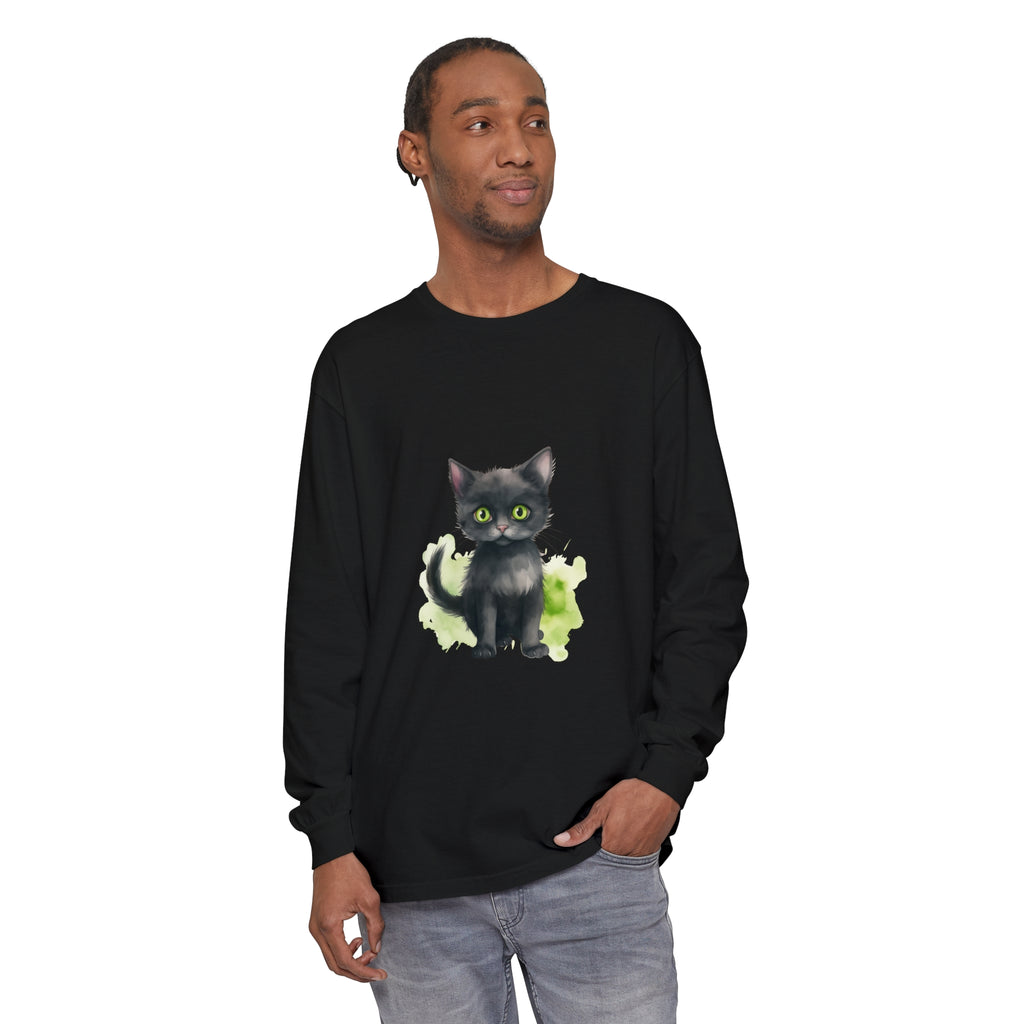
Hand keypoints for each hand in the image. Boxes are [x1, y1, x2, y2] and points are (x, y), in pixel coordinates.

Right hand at [309, 852, 387, 982]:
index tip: (380, 974)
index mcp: (328, 926)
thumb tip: (377, 948)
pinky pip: (328, 946)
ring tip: (368, 951)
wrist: (332, 855)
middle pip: (335, 966)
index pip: (345, 961)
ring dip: (349, 961)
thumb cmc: (348, 873)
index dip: (364, 972)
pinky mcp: (316, 921)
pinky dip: (342, 950)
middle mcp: (317, 930)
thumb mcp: (369, 899)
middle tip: (376, 970)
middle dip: (357, 972)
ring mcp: (314, 926)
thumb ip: (375, 926)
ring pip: (330, 957)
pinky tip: (357, 941)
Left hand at [552, 778, 680, 855]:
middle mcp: (627, 856)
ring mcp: (642, 855)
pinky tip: (629, 835)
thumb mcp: (601, 808)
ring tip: (618, 834)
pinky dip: (631, 850)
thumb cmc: (632, 795)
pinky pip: (637, 857)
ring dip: (617, 853)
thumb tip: (560, 841)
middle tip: (605, 836)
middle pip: (609, 863)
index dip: (588, 854)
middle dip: (603, 854)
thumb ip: (582, 829)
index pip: (593, 862)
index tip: (586, 847)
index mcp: (611, 847)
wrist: (662, 789)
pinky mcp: (652, 850)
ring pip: (623, 861)